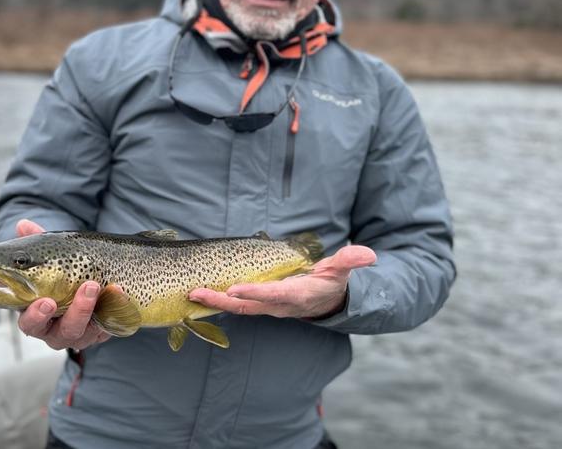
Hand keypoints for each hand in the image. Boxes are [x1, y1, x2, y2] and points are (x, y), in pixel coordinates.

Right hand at [15, 219, 110, 349]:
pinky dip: (117, 308)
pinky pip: (111, 325)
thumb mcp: (47, 258)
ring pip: (88, 331)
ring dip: (97, 307)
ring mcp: (82, 333)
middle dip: (76, 312)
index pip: (30, 324)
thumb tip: (22, 224)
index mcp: (36, 316)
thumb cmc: (57, 274)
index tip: (47, 301)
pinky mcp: (103, 330)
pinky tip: (121, 291)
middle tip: (87, 287)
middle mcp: (57, 331)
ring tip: (101, 283)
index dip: (36, 316)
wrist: (89, 282)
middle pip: (63, 334)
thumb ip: (34, 243)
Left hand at [188, 245, 376, 318]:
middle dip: (222, 301)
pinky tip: (201, 295)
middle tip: (198, 293)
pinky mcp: (259, 306)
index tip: (234, 289)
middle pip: (247, 305)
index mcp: (297, 296)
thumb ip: (350, 261)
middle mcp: (278, 305)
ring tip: (193, 293)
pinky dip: (219, 302)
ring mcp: (267, 308)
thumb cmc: (331, 283)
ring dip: (215, 302)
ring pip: (238, 308)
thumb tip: (369, 255)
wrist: (327, 303)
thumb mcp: (341, 270)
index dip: (254, 293)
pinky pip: (237, 306)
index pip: (273, 295)